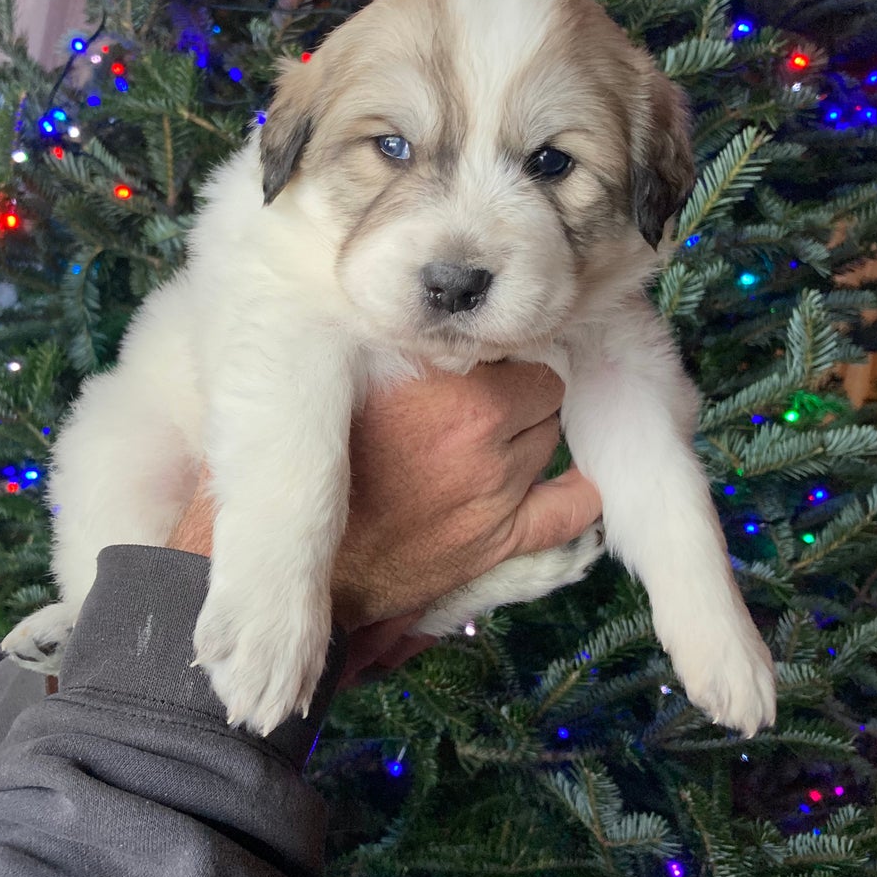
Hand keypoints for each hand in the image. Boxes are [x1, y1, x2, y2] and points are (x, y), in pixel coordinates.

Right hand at [167, 362, 601, 685]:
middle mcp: (478, 429)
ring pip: (550, 434)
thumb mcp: (346, 379)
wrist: (301, 559)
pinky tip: (562, 480)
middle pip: (539, 386)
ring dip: (528, 434)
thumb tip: (446, 317)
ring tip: (485, 444)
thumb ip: (404, 345)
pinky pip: (574, 507)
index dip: (490, 352)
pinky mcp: (503, 537)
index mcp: (440, 380)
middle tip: (473, 404)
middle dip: (513, 392)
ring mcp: (497, 486)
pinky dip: (576, 490)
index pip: (507, 342)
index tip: (469, 362)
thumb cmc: (315, 461)